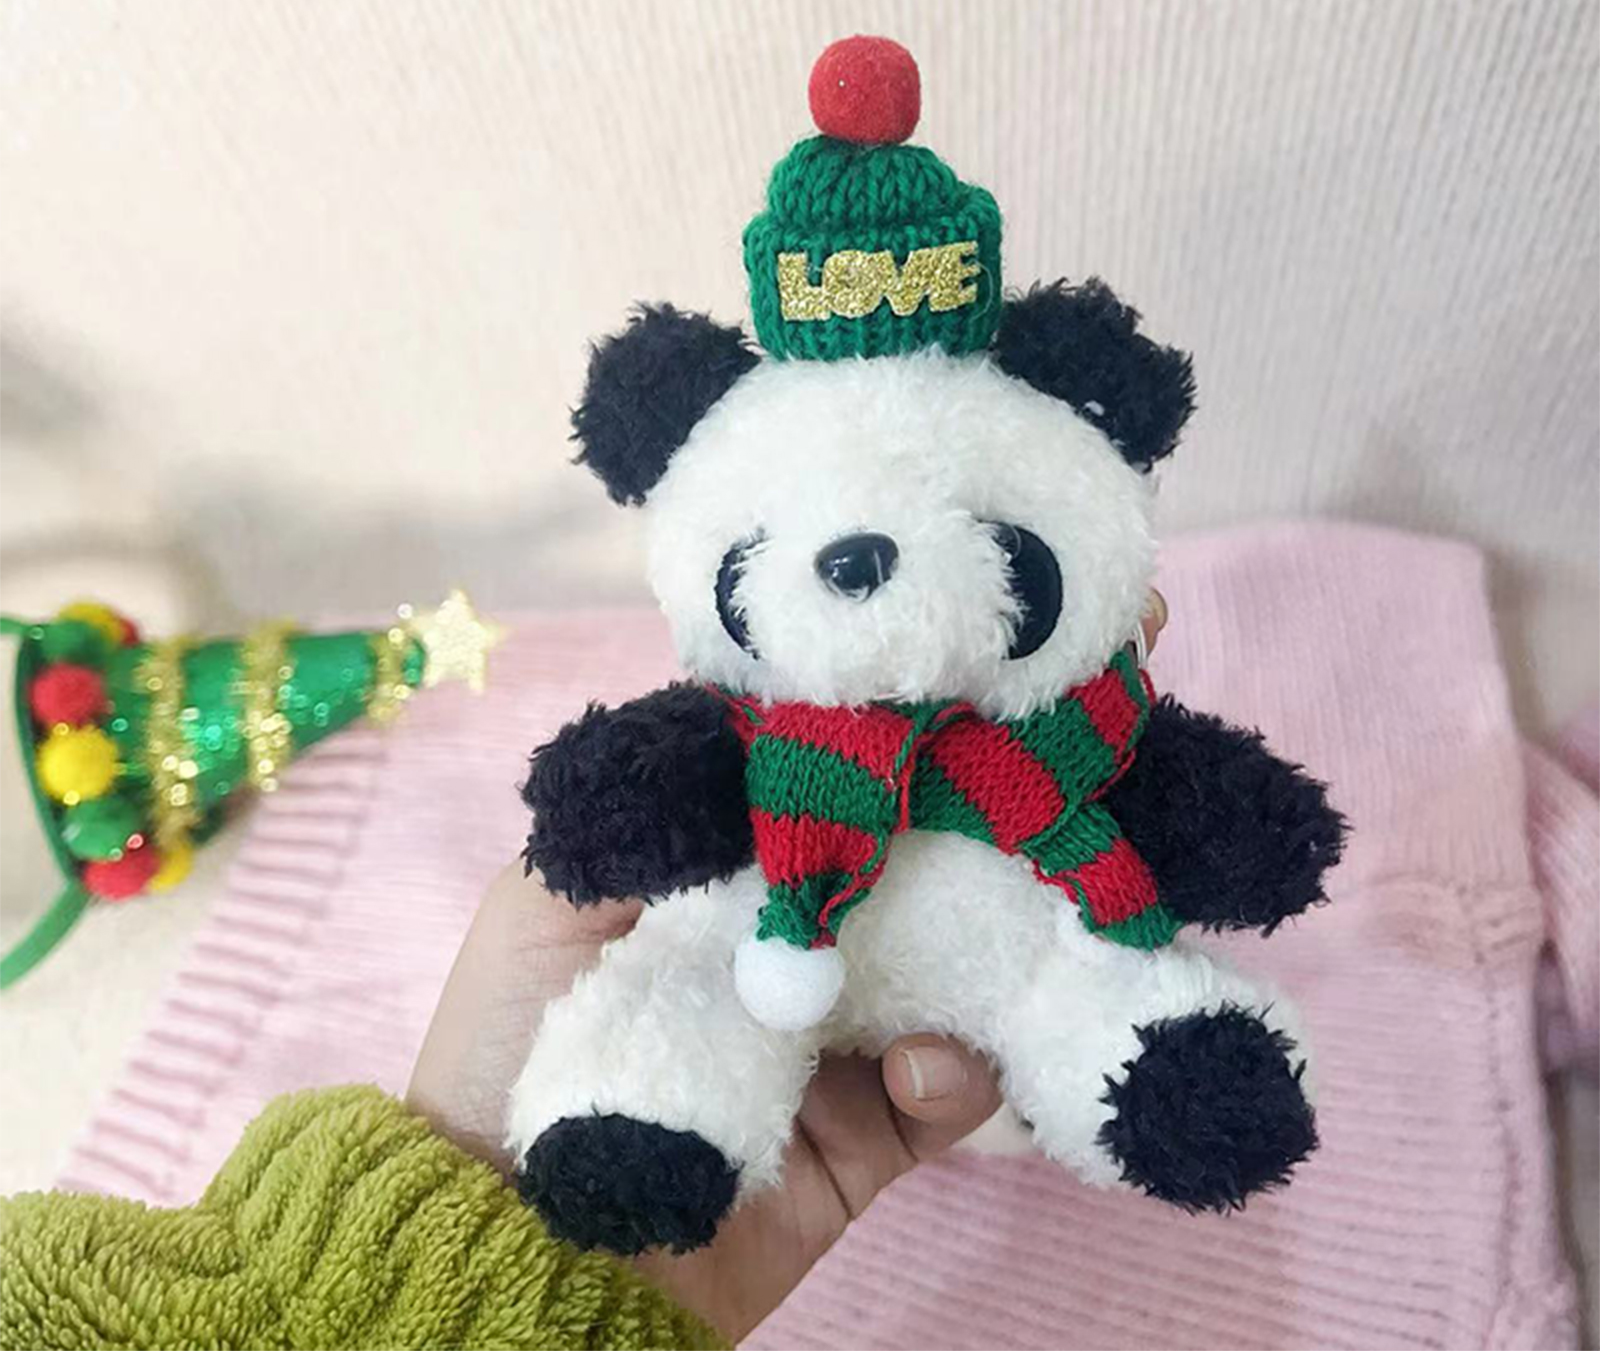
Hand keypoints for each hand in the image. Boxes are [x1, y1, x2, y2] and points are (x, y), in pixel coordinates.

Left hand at [407, 592, 1168, 1342]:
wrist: (514, 1253)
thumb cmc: (507, 1051)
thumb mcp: (551, 898)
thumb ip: (646, 808)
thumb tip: (753, 712)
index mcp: (732, 864)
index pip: (831, 769)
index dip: (903, 712)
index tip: (981, 648)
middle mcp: (802, 934)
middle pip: (924, 852)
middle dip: (1006, 802)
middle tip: (1091, 750)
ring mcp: (843, 1031)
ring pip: (961, 963)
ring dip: (1010, 937)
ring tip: (1034, 917)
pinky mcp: (872, 1131)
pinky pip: (948, 1087)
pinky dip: (956, 1071)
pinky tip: (922, 1067)